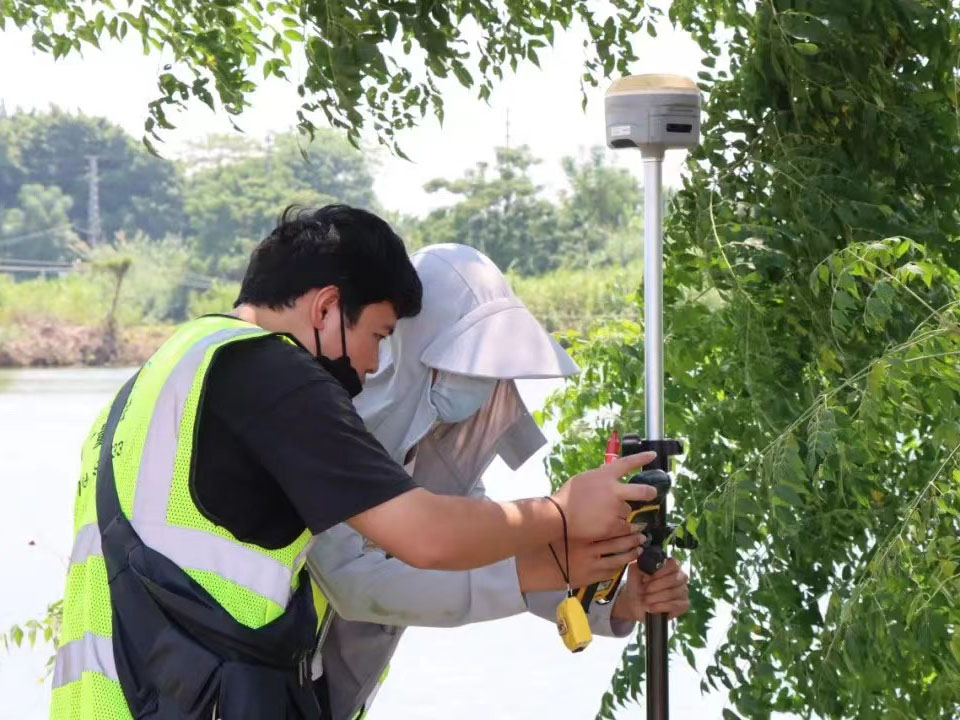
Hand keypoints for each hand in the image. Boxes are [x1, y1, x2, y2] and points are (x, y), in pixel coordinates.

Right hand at [516, 533, 644, 592]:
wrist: (539, 568)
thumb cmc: (551, 544)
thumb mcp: (565, 529)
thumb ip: (582, 522)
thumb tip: (600, 510)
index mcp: (582, 534)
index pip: (610, 528)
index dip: (625, 526)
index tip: (634, 521)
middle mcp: (588, 548)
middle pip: (618, 542)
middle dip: (633, 538)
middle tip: (642, 533)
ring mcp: (590, 564)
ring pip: (619, 558)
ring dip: (632, 552)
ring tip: (639, 547)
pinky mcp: (591, 577)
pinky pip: (612, 570)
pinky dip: (621, 565)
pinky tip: (626, 560)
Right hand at [551, 451, 657, 541]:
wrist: (560, 517)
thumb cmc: (567, 497)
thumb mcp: (584, 479)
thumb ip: (600, 478)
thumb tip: (610, 479)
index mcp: (605, 475)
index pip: (627, 463)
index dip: (642, 458)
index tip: (652, 455)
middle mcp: (614, 490)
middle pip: (642, 491)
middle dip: (650, 492)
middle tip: (651, 494)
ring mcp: (616, 509)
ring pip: (629, 511)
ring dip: (622, 513)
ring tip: (606, 516)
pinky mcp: (614, 525)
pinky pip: (625, 527)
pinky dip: (622, 527)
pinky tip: (614, 526)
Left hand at [611, 558, 689, 621]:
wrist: (634, 603)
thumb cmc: (637, 585)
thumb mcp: (634, 572)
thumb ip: (640, 564)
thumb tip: (647, 563)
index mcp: (671, 566)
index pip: (674, 564)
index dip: (660, 572)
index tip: (646, 578)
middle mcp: (680, 577)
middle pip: (674, 579)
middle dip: (656, 586)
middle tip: (644, 590)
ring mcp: (684, 591)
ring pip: (673, 593)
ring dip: (655, 597)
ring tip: (645, 600)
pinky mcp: (684, 605)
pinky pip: (675, 605)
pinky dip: (660, 606)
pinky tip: (651, 607)